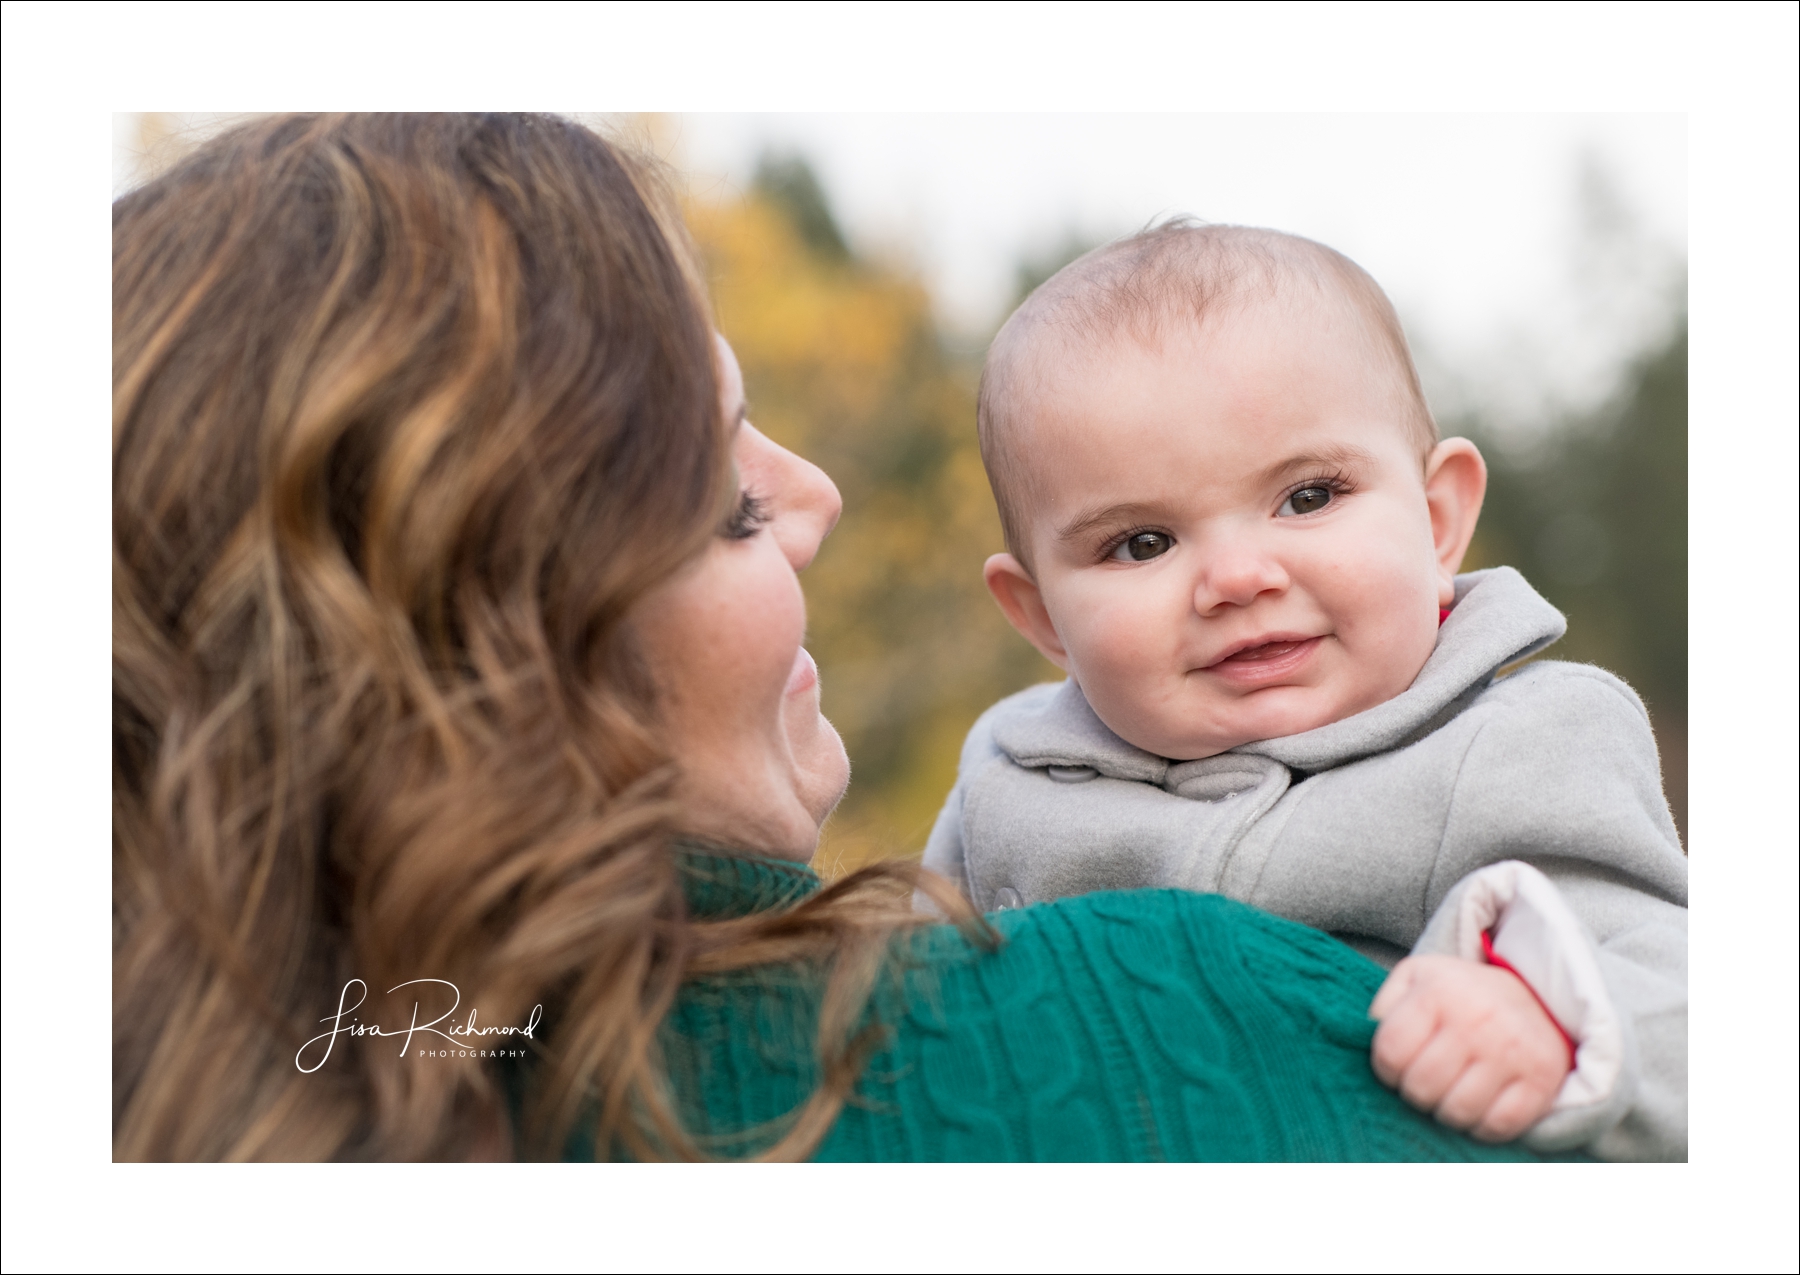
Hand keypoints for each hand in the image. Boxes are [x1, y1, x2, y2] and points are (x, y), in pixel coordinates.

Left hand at [1369, 955, 1568, 1141]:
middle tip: (1424, 1084)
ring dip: (1445, 1113)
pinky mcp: (1542, 1079)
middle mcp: (1478, 1019)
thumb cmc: (1460, 993)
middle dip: (1414, 1094)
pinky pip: (1498, 1126)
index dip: (1385, 1070)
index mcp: (1439, 991)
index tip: (1396, 1069)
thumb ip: (1383, 1007)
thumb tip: (1359, 1041)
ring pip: (1457, 1112)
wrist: (1535, 994)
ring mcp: (1513, 1051)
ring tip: (1448, 1094)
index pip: (1390, 1052)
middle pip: (1421, 1088)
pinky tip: (1477, 1108)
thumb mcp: (1415, 979)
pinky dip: (1481, 1127)